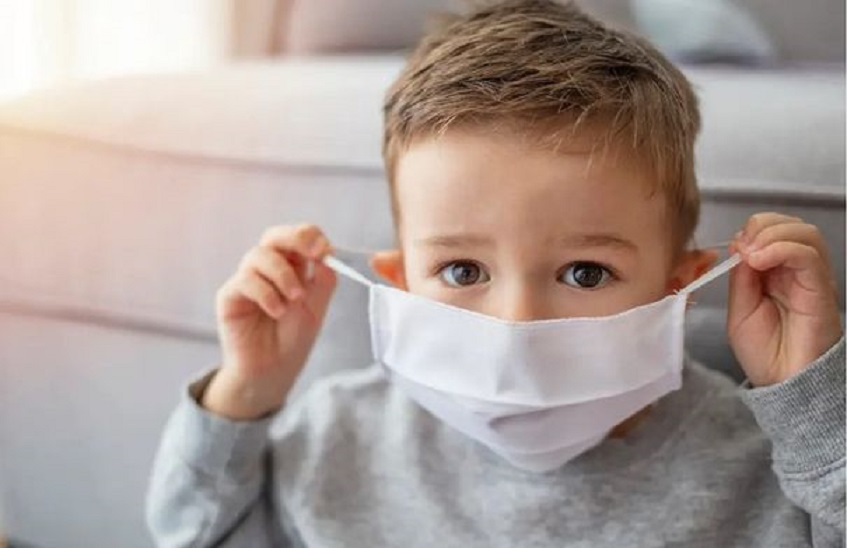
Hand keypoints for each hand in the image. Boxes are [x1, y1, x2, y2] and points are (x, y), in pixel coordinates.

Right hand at [202, 224, 335, 418]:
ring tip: (294, 300)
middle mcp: (267, 269)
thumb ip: (323, 279)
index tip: (325, 249)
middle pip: (274, 236)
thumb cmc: (293, 339)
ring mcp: (247, 280)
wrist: (273, 371)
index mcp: (291, 267)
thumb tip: (326, 253)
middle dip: (295, 239)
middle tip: (313, 253)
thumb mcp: (316, 307)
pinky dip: (266, 293)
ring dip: (283, 275)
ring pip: (259, 255)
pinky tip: (276, 311)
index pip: (297, 237)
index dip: (310, 236)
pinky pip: (245, 280)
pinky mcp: (230, 295)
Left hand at [728, 213, 842, 385]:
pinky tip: (760, 260)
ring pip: (804, 233)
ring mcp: (811, 278)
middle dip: (761, 226)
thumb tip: (741, 244)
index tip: (734, 248)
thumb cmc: (763, 352)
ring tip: (752, 255)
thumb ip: (740, 276)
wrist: (784, 382)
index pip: (769, 231)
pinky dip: (783, 248)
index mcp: (774, 273)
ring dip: (772, 234)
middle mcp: (796, 271)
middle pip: (789, 224)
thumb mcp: (739, 309)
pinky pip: (808, 255)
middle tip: (744, 249)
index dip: (750, 230)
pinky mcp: (822, 288)